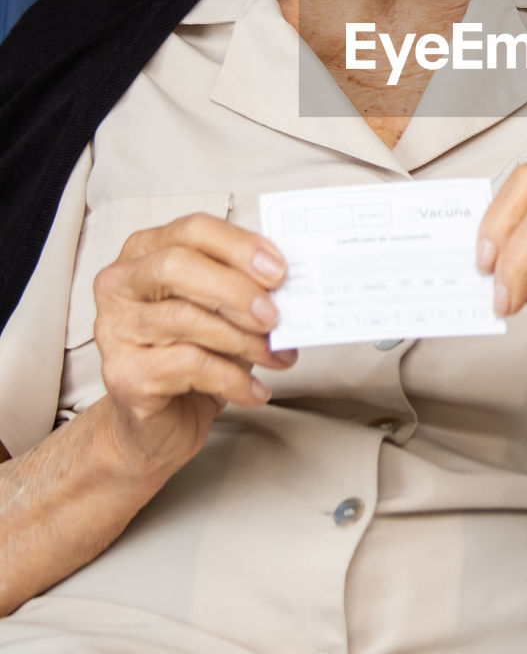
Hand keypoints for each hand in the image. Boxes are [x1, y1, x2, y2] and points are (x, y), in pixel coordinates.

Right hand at [93, 213, 296, 476]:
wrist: (158, 424)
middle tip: (275, 316)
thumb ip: (241, 287)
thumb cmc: (191, 355)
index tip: (278, 270)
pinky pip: (187, 365)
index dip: (238, 246)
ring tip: (277, 357)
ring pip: (185, 318)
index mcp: (144, 253)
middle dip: (235, 289)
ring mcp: (114, 329)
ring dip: (243, 340)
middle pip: (177, 266)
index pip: (191, 230)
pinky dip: (231, 379)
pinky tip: (254, 391)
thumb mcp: (218, 311)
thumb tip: (285, 284)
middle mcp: (120, 285)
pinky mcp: (123, 375)